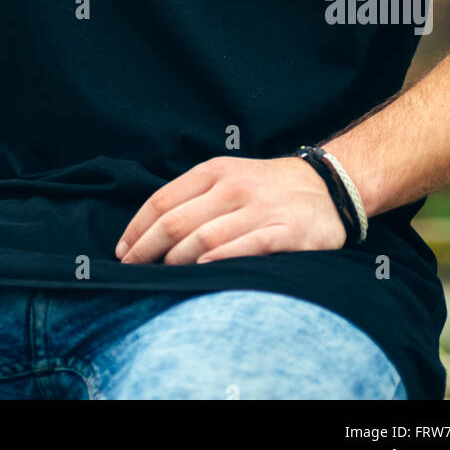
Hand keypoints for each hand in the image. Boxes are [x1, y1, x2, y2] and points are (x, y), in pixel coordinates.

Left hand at [114, 156, 347, 264]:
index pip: (162, 201)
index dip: (137, 230)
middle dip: (147, 251)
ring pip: (204, 239)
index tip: (122, 252)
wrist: (326, 186)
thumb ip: (193, 198)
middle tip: (132, 272)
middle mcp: (233, 187)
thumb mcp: (227, 177)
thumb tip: (147, 234)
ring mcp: (259, 209)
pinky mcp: (286, 232)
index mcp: (214, 171)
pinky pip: (244, 249)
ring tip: (162, 278)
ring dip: (176, 263)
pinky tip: (202, 273)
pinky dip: (219, 262)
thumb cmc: (265, 188)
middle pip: (177, 223)